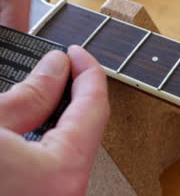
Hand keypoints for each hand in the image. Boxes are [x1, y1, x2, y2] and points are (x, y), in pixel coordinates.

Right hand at [0, 46, 109, 195]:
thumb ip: (28, 96)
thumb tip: (55, 69)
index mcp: (59, 172)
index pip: (94, 106)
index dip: (87, 71)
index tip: (77, 53)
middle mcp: (66, 192)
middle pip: (87, 128)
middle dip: (76, 92)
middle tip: (63, 67)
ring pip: (73, 148)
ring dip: (62, 116)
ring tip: (47, 89)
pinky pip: (57, 165)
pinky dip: (51, 139)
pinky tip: (39, 125)